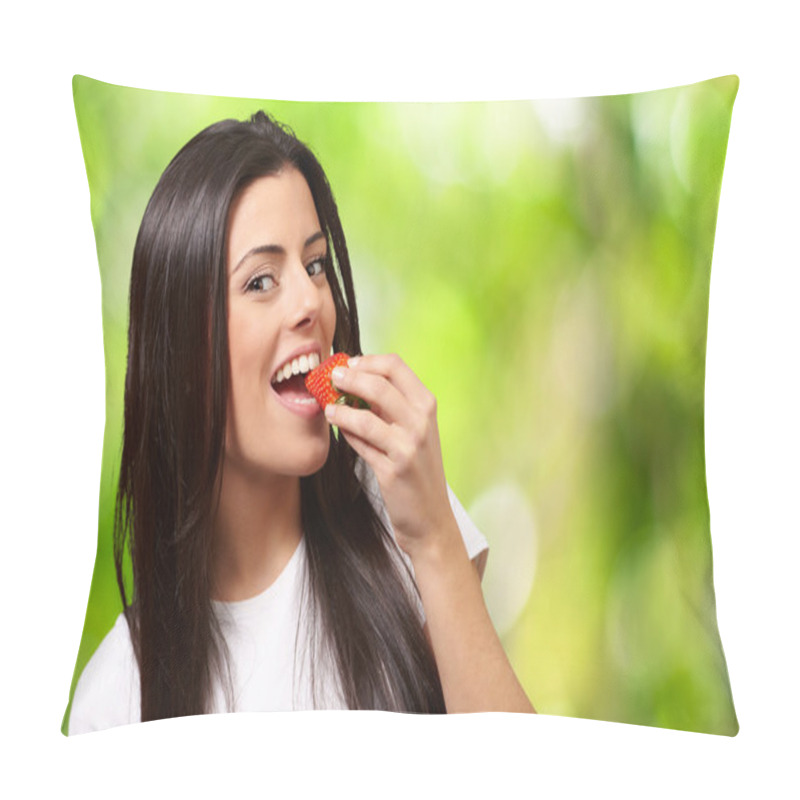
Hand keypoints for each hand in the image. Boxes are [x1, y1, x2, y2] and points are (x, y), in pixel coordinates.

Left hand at [324, 354, 458, 559]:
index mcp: (426, 404)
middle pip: (379, 383)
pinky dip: (346, 432)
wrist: (430, 517)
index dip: (367, 361)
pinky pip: (360, 443)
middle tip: (330, 378)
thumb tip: (354, 380)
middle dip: (349, 377)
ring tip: (327, 407)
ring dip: (340, 408)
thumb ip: (389, 406)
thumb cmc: (417, 470)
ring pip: (366, 414)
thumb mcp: (413, 430)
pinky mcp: (393, 469)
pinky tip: (338, 428)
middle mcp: (421, 421)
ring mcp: (409, 445)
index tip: (348, 364)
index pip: (395, 365)